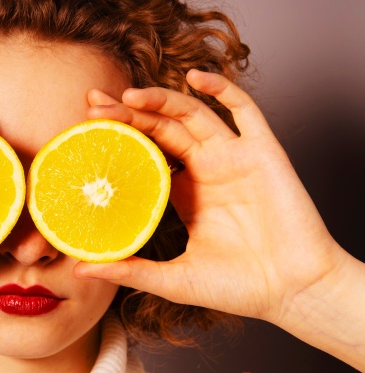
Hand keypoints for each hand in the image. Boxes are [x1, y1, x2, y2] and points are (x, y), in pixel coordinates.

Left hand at [74, 69, 345, 326]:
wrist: (293, 292)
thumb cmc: (237, 287)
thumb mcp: (173, 279)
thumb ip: (129, 269)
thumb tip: (80, 269)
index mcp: (183, 192)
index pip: (143, 152)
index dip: (118, 136)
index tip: (86, 124)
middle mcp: (206, 168)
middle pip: (161, 127)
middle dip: (128, 113)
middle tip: (94, 104)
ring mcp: (233, 157)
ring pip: (193, 114)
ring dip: (162, 100)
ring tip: (130, 96)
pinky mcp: (263, 153)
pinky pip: (245, 111)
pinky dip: (223, 90)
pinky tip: (197, 79)